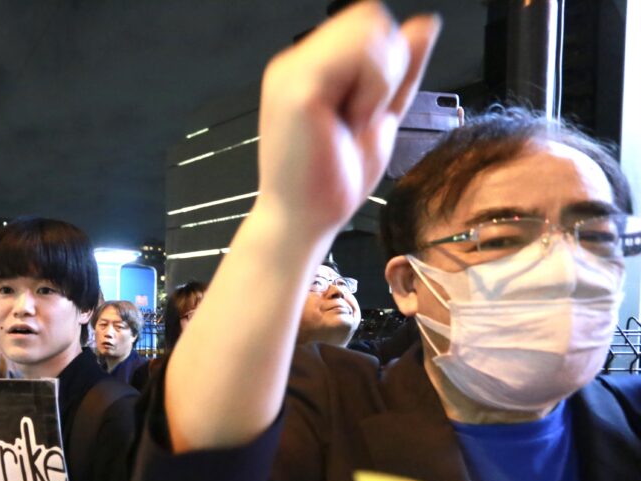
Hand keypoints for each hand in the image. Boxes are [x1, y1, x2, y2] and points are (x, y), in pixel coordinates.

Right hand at [254, 1, 439, 237]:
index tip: (365, 111)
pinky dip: (372, 89)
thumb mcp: (381, 116)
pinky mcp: (297, 87)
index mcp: (310, 67)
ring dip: (378, 79)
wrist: (303, 223)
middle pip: (370, 17)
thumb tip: (425, 25)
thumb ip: (402, 70)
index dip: (386, 63)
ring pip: (369, 27)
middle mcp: (296, 62)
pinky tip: (350, 121)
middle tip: (360, 116)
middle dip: (385, 67)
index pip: (367, 24)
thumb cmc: (330, 183)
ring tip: (353, 120)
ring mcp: (292, 71)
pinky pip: (362, 54)